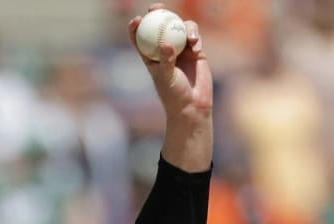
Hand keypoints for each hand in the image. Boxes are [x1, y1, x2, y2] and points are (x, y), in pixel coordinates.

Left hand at [129, 4, 212, 123]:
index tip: (137, 19)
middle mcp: (165, 50)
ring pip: (180, 28)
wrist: (192, 104)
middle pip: (159, 27)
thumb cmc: (174, 94)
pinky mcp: (195, 51)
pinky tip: (197, 47)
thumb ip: (166, 60)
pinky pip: (194, 36)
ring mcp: (181, 49)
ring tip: (190, 39)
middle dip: (158, 14)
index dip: (135, 27)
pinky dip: (195, 37)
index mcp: (150, 57)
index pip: (140, 39)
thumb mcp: (166, 78)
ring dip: (184, 27)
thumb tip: (166, 43)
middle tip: (158, 8)